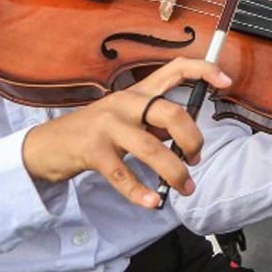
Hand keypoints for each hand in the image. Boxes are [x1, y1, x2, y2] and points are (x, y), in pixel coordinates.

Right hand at [20, 58, 224, 208]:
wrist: (46, 147)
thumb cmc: (94, 133)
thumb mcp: (126, 120)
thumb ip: (156, 124)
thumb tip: (188, 141)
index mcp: (138, 93)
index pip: (175, 69)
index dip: (204, 70)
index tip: (226, 81)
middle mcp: (125, 103)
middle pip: (171, 113)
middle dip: (192, 138)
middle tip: (195, 158)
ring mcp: (107, 125)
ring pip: (151, 147)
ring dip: (174, 172)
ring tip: (185, 188)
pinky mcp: (92, 150)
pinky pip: (123, 174)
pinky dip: (140, 191)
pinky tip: (153, 202)